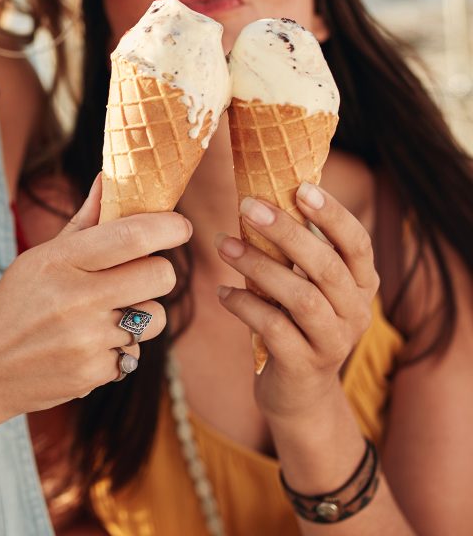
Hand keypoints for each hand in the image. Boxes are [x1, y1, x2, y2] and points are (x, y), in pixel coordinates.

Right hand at [0, 175, 190, 427]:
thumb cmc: (16, 303)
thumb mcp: (40, 257)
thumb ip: (83, 221)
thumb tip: (109, 178)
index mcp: (61, 260)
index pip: (132, 236)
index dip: (168, 227)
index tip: (180, 226)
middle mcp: (76, 298)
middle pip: (160, 275)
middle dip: (158, 271)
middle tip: (139, 273)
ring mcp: (87, 339)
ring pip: (156, 316)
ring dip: (142, 313)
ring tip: (108, 314)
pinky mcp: (94, 373)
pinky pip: (137, 353)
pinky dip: (121, 348)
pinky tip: (89, 345)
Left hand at [214, 182, 379, 420]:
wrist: (299, 394)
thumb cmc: (295, 322)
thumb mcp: (303, 284)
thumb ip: (294, 252)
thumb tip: (258, 198)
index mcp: (360, 284)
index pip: (357, 243)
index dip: (333, 214)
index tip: (301, 187)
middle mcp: (356, 311)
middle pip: (327, 266)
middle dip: (286, 232)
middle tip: (247, 206)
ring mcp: (333, 341)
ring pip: (301, 297)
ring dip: (258, 266)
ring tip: (222, 244)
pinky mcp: (304, 365)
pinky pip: (275, 329)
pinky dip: (245, 306)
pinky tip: (222, 292)